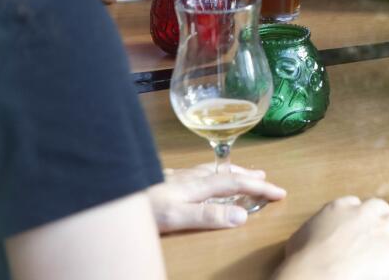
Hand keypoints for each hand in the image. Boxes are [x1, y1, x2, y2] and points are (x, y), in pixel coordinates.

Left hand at [147, 164, 286, 232]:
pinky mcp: (162, 180)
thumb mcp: (176, 217)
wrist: (108, 194)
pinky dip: (209, 173)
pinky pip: (195, 174)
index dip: (259, 188)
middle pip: (225, 173)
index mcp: (197, 185)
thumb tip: (242, 216)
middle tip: (265, 178)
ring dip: (230, 172)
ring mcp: (175, 177)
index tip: (280, 192)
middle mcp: (189, 178)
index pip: (236, 184)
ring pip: (210, 171)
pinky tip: (198, 178)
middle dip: (248, 176)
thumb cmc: (141, 209)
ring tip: (240, 173)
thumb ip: (208, 216)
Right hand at [276, 197, 388, 279]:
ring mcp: (382, 231)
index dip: (360, 215)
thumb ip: (310, 236)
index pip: (353, 205)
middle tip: (388, 226)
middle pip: (380, 207)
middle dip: (385, 216)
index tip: (359, 222)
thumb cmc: (298, 267)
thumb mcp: (298, 243)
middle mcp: (362, 214)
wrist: (313, 279)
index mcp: (337, 209)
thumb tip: (308, 243)